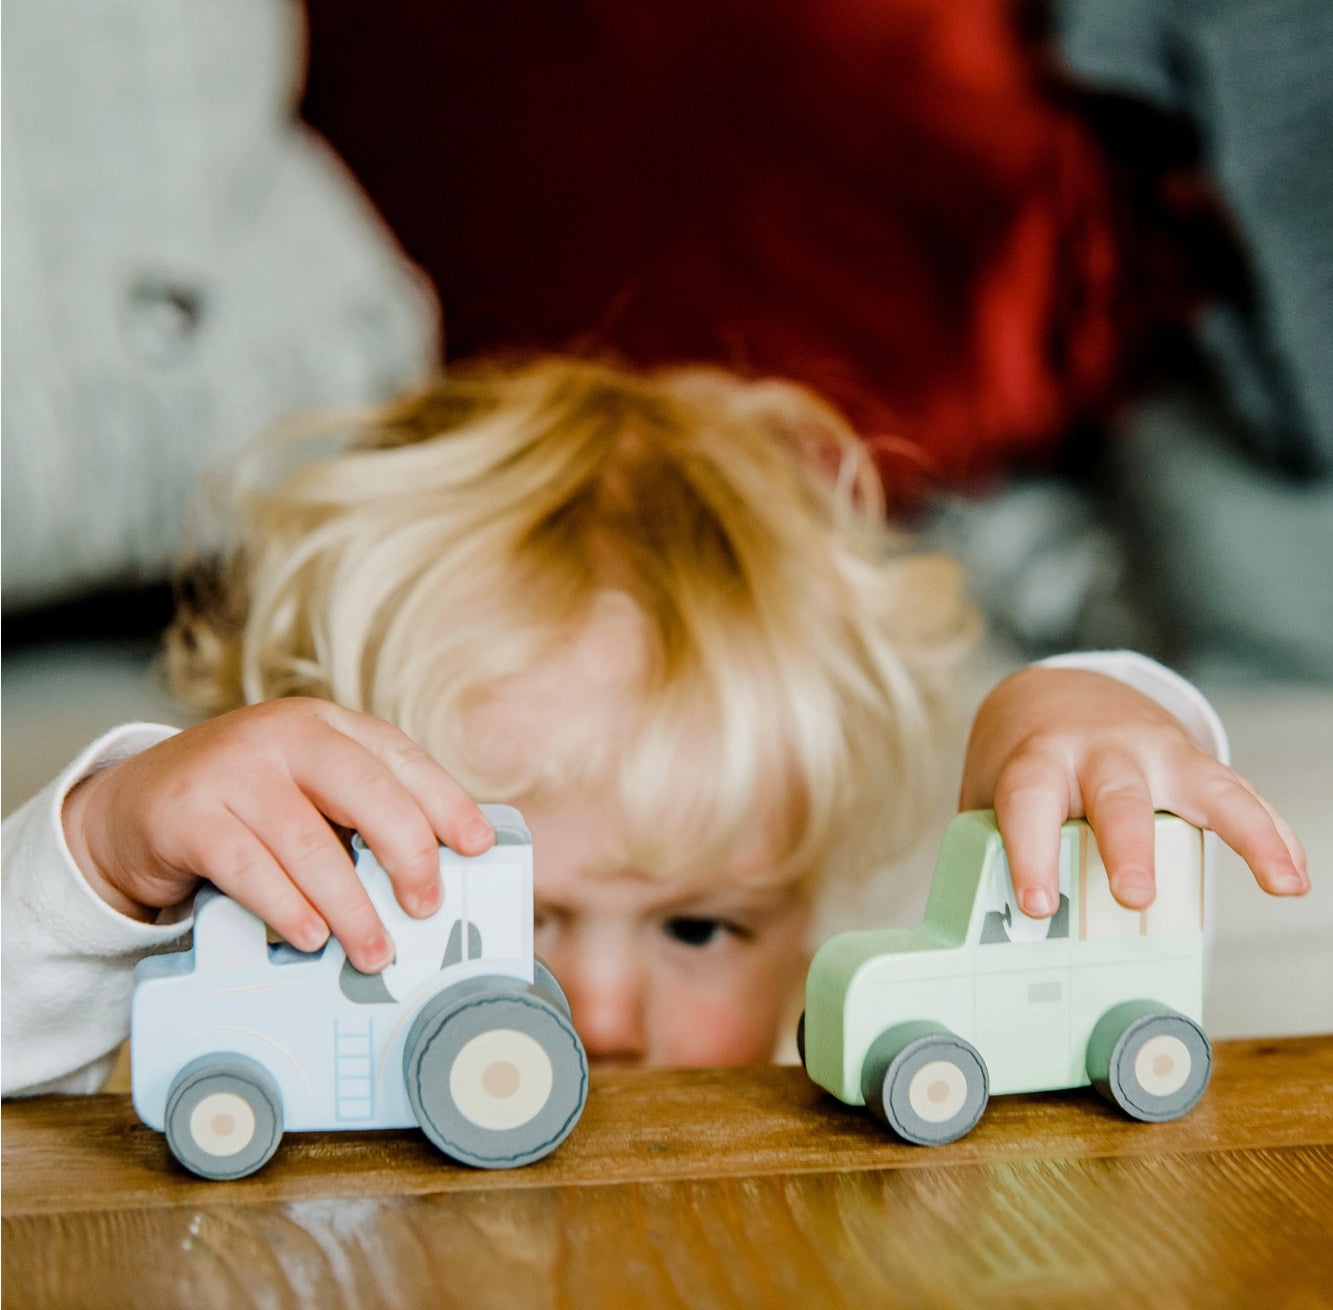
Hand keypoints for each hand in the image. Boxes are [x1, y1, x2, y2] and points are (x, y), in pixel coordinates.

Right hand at [61, 699, 493, 970]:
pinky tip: (312, 937)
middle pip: (365, 790)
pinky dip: (288, 909)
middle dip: (407, 853)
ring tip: (375, 950)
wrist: (134, 806)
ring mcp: (233, 770)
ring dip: (351, 906)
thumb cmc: (244, 805)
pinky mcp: (190, 815)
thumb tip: (435, 873)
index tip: (478, 845)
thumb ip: (360, 815)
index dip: (446, 801)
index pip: (400, 757)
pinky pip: (251, 869)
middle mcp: (283, 736)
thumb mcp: (307, 790)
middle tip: (427, 906)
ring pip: (310, 843)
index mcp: (326, 725)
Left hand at [959, 667, 1307, 917]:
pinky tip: (1292, 878)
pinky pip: (1240, 796)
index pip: (1028, 802)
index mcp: (1038, 760)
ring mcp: (1154, 752)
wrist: (1056, 695)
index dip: (1030, 852)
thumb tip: (990, 939)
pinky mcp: (1192, 762)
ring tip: (1277, 882)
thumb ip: (993, 854)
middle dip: (1129, 847)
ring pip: (1202, 786)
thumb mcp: (994, 796)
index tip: (1036, 905)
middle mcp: (1099, 751)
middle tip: (1134, 897)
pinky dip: (1271, 835)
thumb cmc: (1023, 763)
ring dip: (1243, 834)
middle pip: (1117, 795)